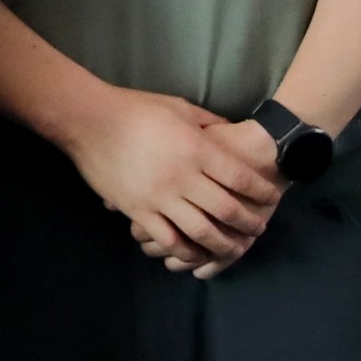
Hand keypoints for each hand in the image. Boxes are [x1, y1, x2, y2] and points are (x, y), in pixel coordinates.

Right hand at [66, 92, 281, 275]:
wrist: (88, 120)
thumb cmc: (135, 109)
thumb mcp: (178, 107)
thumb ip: (209, 123)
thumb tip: (232, 133)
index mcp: (196, 149)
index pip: (240, 178)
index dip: (261, 191)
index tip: (271, 197)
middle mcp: (183, 177)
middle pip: (227, 209)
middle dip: (249, 223)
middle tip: (259, 228)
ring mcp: (160, 196)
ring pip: (201, 231)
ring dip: (224, 244)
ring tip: (235, 247)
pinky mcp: (138, 210)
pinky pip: (167, 238)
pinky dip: (185, 250)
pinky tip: (194, 253)